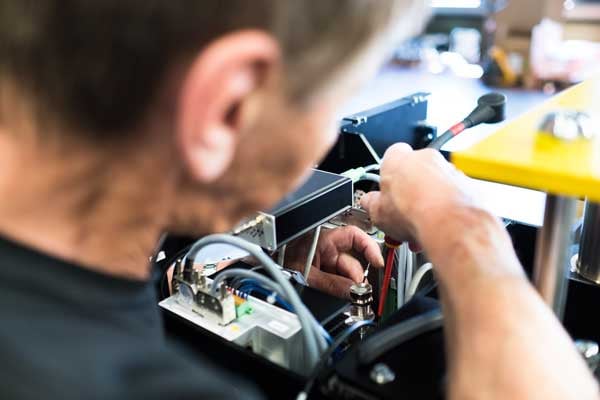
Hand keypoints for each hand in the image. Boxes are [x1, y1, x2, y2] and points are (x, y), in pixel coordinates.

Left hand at [284, 226, 383, 297]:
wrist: (266, 264)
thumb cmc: (280, 259)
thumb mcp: (308, 274)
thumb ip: (332, 283)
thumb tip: (354, 292)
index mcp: (327, 239)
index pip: (356, 237)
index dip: (370, 248)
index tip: (378, 262)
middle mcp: (329, 246)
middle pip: (353, 260)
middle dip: (356, 277)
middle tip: (357, 291)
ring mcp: (327, 257)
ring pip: (346, 271)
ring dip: (347, 284)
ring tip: (344, 293)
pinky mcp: (324, 268)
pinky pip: (338, 277)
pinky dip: (341, 286)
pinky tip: (339, 292)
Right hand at [360, 143, 477, 245]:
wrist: (450, 222)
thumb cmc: (414, 211)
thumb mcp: (377, 212)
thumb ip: (371, 203)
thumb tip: (369, 203)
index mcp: (398, 158)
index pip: (390, 159)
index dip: (388, 179)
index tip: (387, 195)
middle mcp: (425, 158)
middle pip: (414, 174)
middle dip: (410, 194)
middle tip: (404, 215)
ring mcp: (449, 170)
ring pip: (435, 186)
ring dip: (430, 203)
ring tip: (423, 227)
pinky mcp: (467, 184)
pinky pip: (454, 196)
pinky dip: (448, 209)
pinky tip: (441, 227)